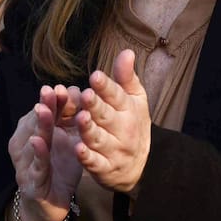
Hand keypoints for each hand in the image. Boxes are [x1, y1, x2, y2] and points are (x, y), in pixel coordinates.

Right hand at [9, 85, 83, 220]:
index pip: (43, 111)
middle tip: (50, 90)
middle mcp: (26, 143)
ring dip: (39, 125)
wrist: (50, 204)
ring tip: (43, 110)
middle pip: (36, 122)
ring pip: (33, 141)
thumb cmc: (58, 167)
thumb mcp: (69, 142)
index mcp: (34, 131)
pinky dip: (36, 154)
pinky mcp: (31, 181)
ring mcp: (26, 162)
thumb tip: (78, 92)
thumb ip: (72, 121)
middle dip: (45, 106)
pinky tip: (38, 142)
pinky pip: (35, 166)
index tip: (63, 87)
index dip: (53, 100)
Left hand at [73, 50, 151, 193]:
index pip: (118, 96)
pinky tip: (78, 149)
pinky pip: (96, 163)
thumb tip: (127, 51)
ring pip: (100, 139)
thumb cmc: (132, 124)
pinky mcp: (105, 168)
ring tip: (81, 118)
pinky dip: (88, 158)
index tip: (96, 76)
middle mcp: (123, 130)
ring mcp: (115, 150)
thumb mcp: (134, 100)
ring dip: (90, 129)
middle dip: (96, 106)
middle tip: (86, 95)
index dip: (106, 87)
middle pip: (107, 117)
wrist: (142, 165)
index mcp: (128, 110)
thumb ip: (126, 78)